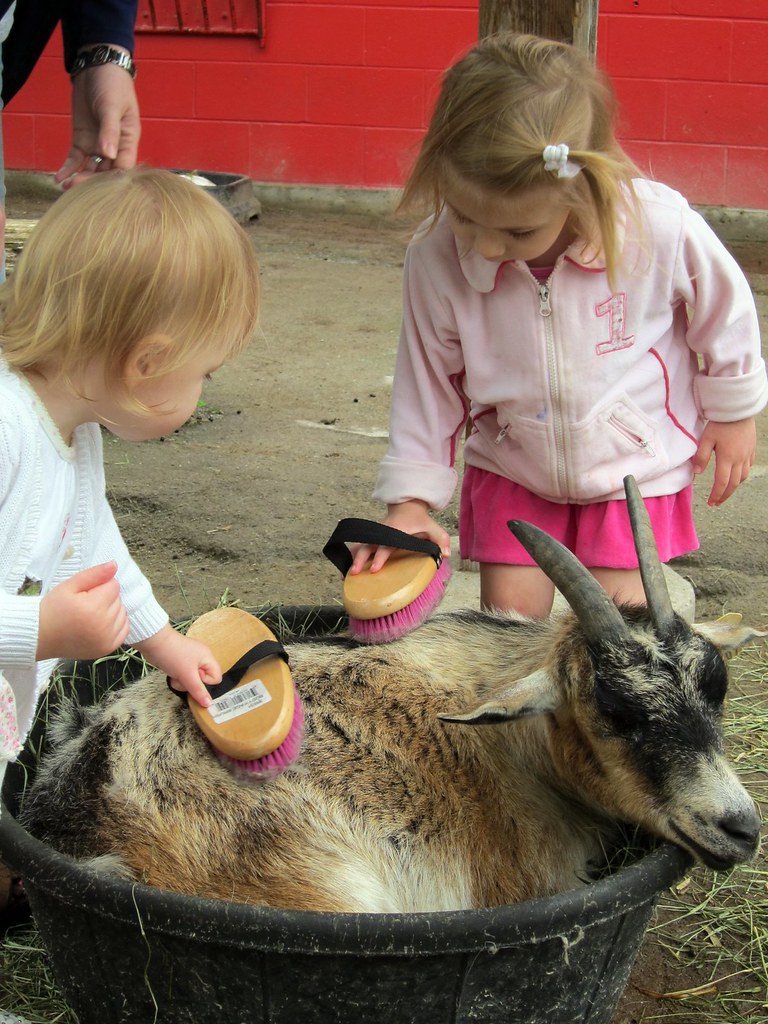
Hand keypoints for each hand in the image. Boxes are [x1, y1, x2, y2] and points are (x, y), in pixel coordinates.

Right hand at [37, 561, 129, 659]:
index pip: (114, 585)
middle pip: (119, 599)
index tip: (85, 593)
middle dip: (105, 598)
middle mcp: (103, 625)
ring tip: (91, 615)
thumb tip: (115, 565)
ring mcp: (106, 640)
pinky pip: (124, 629)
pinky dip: (116, 624)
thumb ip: (94, 574)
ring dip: (112, 611)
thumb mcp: (69, 586)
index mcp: (93, 608)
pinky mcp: (107, 649)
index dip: (100, 585)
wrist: (40, 636)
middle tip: (85, 605)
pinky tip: (100, 624)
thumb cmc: (53, 609)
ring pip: (123, 613)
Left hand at [55, 60, 140, 189]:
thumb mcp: (112, 106)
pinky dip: (68, 168)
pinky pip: (76, 158)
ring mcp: (97, 144)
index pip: (123, 167)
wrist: (96, 65)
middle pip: (105, 171)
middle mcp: (114, 147)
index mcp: (128, 140)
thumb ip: (109, 130)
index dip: (113, 179)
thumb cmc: (112, 84)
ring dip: (79, 178)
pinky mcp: (82, 140)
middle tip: (76, 188)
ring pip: (90, 168)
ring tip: (66, 187)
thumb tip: (107, 154)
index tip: (100, 187)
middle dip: (92, 181)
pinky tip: (60, 178)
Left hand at [136, 624, 220, 707]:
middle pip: (202, 680)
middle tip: (183, 678)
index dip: (206, 682)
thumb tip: (209, 704)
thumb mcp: (187, 675)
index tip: (194, 678)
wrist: (153, 643)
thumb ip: (199, 691)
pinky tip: (171, 674)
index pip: (216, 678)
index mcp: (208, 657)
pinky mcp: (180, 662)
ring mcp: (190, 660)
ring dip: (182, 682)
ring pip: (191, 680)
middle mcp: (201, 658)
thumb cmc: (173, 656)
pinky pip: (183, 676)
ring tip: (175, 675)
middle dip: (191, 683)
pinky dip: (177, 677)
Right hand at [349, 500, 451, 573]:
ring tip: (346, 574)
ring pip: (361, 545)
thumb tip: (446, 554)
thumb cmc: (419, 520)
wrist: (406, 506)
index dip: (380, 557)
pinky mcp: (372, 537)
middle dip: (360, 559)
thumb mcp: (433, 526)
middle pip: (368, 545)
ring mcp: (376, 534)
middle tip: (355, 572)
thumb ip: (441, 539)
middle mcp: (383, 532)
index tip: (375, 569)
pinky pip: (360, 546)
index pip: (386, 545)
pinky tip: (347, 568)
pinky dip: (353, 555)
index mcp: (396, 531)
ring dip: (353, 558)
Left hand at [692, 418, 756, 505]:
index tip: (711, 503)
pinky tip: (736, 475)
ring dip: (734, 486)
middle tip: (716, 503)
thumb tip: (697, 473)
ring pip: (743, 477)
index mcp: (727, 458)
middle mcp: (739, 459)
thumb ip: (701, 457)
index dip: (716, 495)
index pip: (722, 483)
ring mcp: (747, 454)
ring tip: (725, 490)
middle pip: (734, 484)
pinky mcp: (751, 449)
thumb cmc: (720, 423)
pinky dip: (742, 475)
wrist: (738, 409)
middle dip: (724, 495)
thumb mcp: (706, 439)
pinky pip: (748, 466)